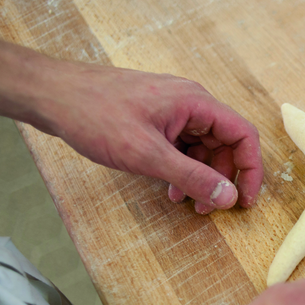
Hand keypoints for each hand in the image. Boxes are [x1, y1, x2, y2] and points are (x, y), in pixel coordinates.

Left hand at [35, 61, 262, 212]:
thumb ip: (192, 177)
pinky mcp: (159, 117)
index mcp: (196, 102)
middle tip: (209, 208)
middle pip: (225, 144)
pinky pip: (183, 146)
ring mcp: (174, 109)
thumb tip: (229, 196)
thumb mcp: (147, 154)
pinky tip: (169, 188)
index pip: (243, 135)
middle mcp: (191, 103)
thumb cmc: (96, 115)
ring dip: (200, 177)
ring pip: (203, 148)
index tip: (245, 200)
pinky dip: (182, 169)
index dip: (250, 169)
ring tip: (185, 202)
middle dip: (221, 178)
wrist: (53, 95)